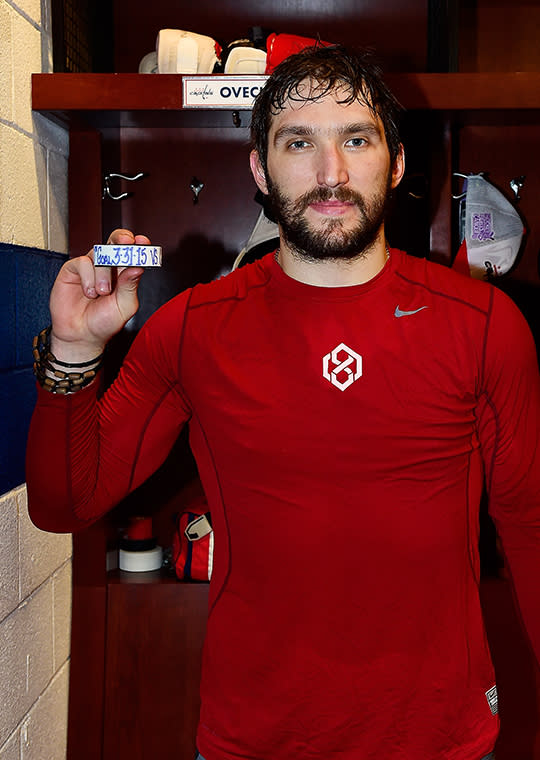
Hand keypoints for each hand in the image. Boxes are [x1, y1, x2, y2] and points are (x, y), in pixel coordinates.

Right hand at [49, 229, 149, 362]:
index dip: (138, 245)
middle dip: (121, 238)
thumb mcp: (124, 306)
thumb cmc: (104, 322)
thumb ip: (130, 286)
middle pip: (115, 242)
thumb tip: (138, 268)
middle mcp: (108, 267)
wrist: (81, 336)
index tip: (143, 242)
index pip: (132, 253)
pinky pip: (82, 262)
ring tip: (102, 293)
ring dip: (103, 273)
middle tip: (126, 242)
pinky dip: (88, 277)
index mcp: (124, 274)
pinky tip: (89, 293)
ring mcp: (90, 268)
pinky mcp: (72, 270)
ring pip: (99, 253)